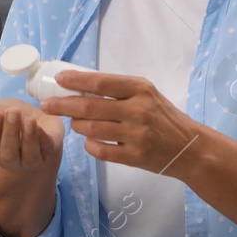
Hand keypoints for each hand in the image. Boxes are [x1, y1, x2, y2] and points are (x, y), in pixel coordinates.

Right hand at [0, 98, 63, 173]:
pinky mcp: (50, 149)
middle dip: (10, 133)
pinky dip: (44, 138)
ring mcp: (32, 158)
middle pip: (8, 154)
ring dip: (28, 138)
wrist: (37, 120)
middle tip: (12, 112)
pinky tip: (39, 126)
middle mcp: (12, 160)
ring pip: (29, 156)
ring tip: (28, 121)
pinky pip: (47, 148)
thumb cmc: (11, 118)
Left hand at [43, 70, 203, 177]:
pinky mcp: (135, 157)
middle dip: (63, 105)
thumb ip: (120, 90)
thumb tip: (82, 84)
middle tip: (47, 105)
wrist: (190, 148)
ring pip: (92, 129)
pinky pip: (101, 151)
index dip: (76, 81)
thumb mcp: (147, 95)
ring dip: (77, 125)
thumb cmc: (164, 117)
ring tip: (73, 123)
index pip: (100, 82)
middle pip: (90, 107)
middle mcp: (138, 110)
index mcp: (140, 89)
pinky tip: (89, 141)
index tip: (59, 79)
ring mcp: (136, 135)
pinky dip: (90, 145)